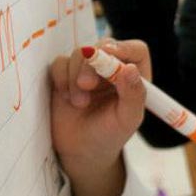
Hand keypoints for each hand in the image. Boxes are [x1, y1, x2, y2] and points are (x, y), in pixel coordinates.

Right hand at [49, 39, 150, 195]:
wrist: (81, 150)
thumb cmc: (110, 134)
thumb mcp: (127, 119)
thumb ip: (133, 94)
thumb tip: (130, 69)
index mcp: (134, 76)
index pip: (135, 50)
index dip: (123, 48)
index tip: (110, 55)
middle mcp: (112, 68)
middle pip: (104, 46)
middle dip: (92, 64)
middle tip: (86, 85)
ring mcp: (87, 69)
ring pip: (79, 53)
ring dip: (75, 76)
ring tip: (79, 103)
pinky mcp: (65, 74)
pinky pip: (60, 63)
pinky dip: (61, 77)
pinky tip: (66, 98)